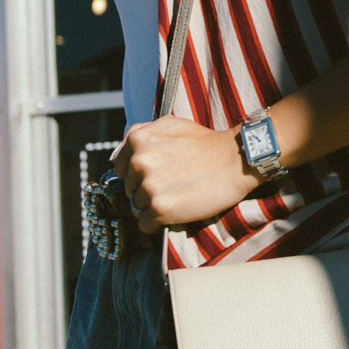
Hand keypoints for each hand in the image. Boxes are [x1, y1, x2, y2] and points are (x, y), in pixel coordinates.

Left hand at [114, 116, 253, 234]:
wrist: (235, 160)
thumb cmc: (205, 143)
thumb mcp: (169, 124)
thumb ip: (139, 134)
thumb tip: (113, 157)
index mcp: (137, 140)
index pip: (119, 168)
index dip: (137, 175)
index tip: (156, 176)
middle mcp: (139, 162)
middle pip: (128, 189)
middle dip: (144, 191)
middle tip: (170, 187)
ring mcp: (148, 186)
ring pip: (136, 207)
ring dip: (152, 207)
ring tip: (176, 198)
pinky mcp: (160, 208)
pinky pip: (145, 225)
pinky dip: (157, 223)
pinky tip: (175, 212)